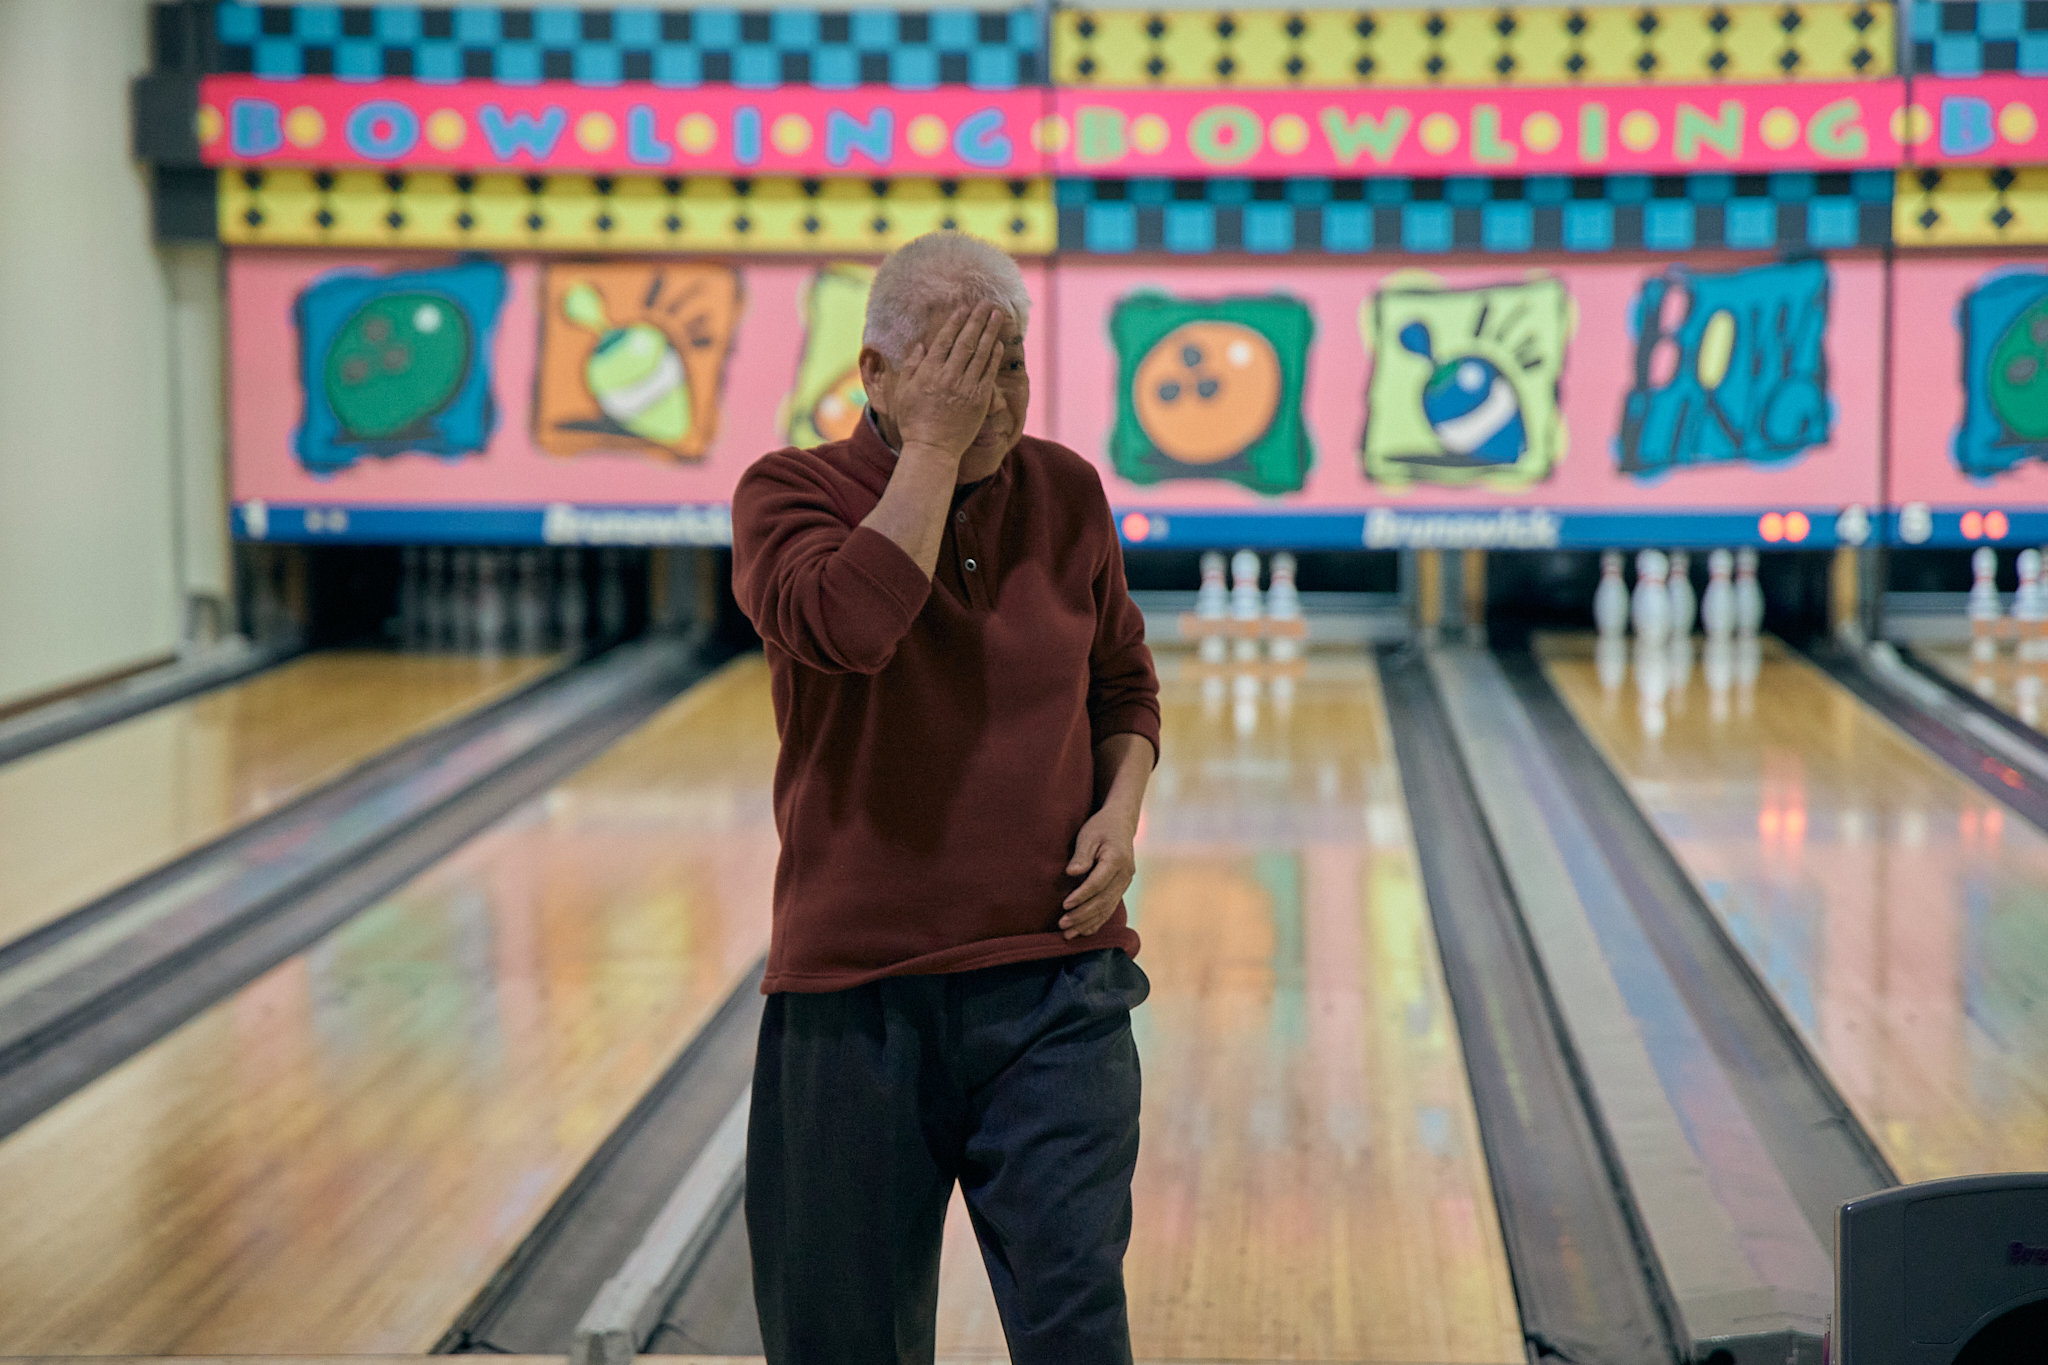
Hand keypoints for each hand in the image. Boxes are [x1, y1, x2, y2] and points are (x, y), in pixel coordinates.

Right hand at [889, 304, 1005, 460]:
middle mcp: (949, 376)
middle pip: (966, 341)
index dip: (955, 322)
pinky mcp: (979, 400)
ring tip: (998, 316)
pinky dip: (994, 356)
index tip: (963, 309)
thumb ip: (911, 366)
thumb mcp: (903, 392)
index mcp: (929, 372)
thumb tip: (920, 345)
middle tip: (987, 304)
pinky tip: (998, 343)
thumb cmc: (914, 422)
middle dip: (977, 320)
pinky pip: (989, 373)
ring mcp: (966, 388)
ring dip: (990, 332)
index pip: (945, 340)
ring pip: (980, 354)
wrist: (932, 449)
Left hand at [1060, 808, 1137, 939]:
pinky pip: (1110, 909)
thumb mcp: (1089, 834)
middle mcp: (1125, 874)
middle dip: (1082, 915)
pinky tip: (1083, 932)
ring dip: (1087, 923)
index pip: (1098, 883)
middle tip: (1062, 924)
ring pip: (1107, 909)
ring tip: (1068, 934)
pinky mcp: (1121, 889)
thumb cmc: (1101, 827)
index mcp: (1117, 859)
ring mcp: (1125, 883)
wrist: (1121, 824)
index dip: (1082, 895)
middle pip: (1103, 900)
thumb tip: (1072, 873)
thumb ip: (1082, 855)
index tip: (1065, 905)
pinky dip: (1096, 922)